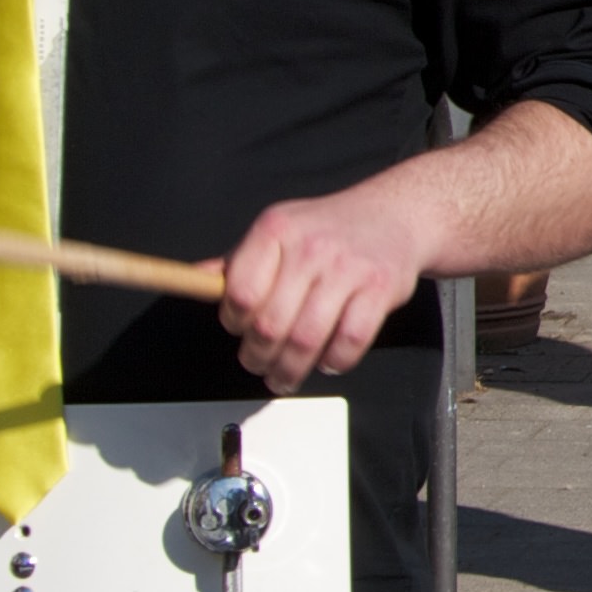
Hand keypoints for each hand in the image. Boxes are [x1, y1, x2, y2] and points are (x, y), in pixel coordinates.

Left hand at [220, 182, 441, 393]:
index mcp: (276, 229)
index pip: (240, 292)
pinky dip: (334, 361)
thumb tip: (196, 279)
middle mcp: (311, 247)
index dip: (234, 321)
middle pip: (270, 324)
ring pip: (306, 340)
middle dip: (258, 357)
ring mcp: (347, 269)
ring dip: (291, 369)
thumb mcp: (280, 230)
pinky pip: (349, 342)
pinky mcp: (380, 290)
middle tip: (258, 364)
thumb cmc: (331, 229)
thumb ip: (240, 260)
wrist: (395, 216)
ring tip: (284, 375)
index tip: (240, 330)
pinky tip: (328, 359)